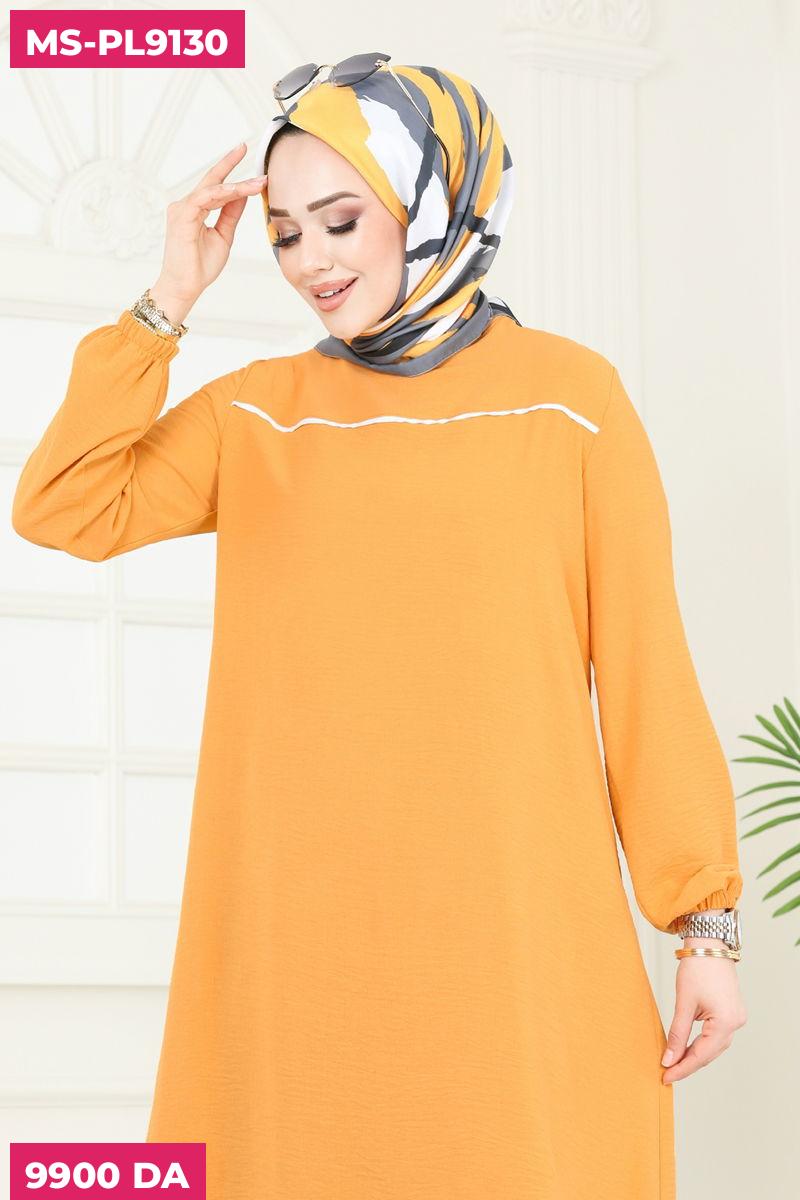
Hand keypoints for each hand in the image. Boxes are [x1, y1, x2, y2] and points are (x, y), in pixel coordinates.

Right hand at [150, 142, 267, 323]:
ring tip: (256, 182)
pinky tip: (238, 191)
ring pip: (212, 189)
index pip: (215, 186)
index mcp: (195, 209)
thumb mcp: (224, 236)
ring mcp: (182, 210)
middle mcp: (186, 205)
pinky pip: (205, 199)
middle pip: (212, 180)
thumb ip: (230, 215)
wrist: (185, 287)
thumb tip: (241, 196)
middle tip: (245, 147)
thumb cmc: (199, 266)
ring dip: (236, 184)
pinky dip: (222, 194)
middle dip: (229, 163)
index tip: (245, 157)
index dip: (230, 172)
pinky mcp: (182, 217)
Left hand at [661, 948, 746, 1083]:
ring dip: (695, 1055)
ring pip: (714, 1046)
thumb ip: (677, 1034)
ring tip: (674, 1064)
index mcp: (726, 1022)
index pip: (701, 1055)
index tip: (666, 1077)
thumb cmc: (697, 968)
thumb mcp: (684, 1003)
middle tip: (667, 1074)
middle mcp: (736, 1023)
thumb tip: (669, 1059)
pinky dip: (702, 1043)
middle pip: (709, 1053)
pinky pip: (716, 1035)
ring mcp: (736, 1018)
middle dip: (687, 1064)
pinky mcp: (732, 1012)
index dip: (682, 1068)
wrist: (709, 944)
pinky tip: (688, 1049)